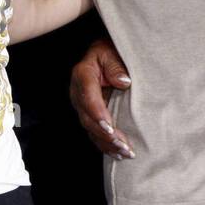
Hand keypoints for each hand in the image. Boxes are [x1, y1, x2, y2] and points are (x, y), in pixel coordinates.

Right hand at [69, 38, 133, 158]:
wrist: (105, 54)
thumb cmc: (110, 51)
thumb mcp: (112, 51)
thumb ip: (115, 65)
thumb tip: (123, 82)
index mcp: (82, 75)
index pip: (87, 97)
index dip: (98, 114)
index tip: (110, 127)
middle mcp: (78, 93)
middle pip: (87, 118)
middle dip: (105, 135)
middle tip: (124, 146)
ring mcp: (82, 105)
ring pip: (90, 129)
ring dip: (107, 144)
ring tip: (126, 153)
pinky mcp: (89, 114)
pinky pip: (94, 132)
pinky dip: (106, 145)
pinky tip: (118, 153)